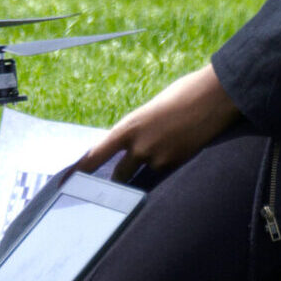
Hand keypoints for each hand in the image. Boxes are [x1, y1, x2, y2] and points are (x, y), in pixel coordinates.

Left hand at [74, 63, 241, 182]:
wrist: (214, 95)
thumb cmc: (182, 96)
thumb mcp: (150, 111)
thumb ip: (137, 132)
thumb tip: (131, 151)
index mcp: (127, 127)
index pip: (95, 155)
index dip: (79, 172)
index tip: (66, 182)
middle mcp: (139, 145)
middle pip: (119, 176)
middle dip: (120, 181)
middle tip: (119, 184)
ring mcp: (159, 158)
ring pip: (144, 179)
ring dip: (146, 176)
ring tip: (159, 160)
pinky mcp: (178, 165)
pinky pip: (165, 177)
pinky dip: (167, 171)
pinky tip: (179, 153)